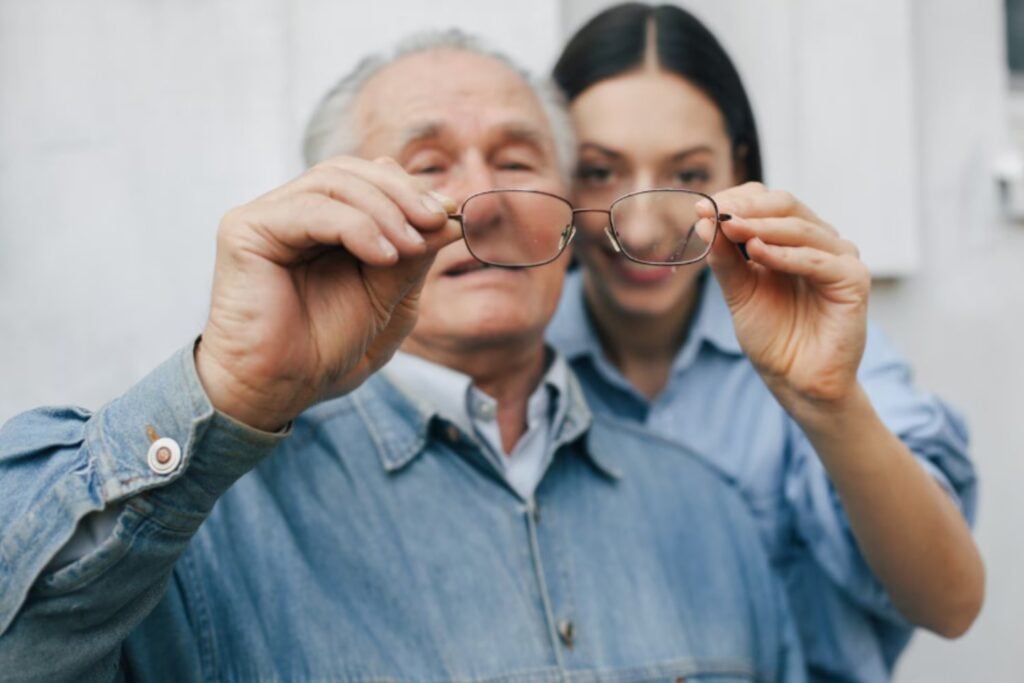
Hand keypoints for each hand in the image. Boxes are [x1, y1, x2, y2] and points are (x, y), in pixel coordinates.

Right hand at [196, 156, 460, 430]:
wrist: (281, 389)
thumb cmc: (325, 348)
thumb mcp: (387, 297)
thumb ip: (412, 256)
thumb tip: (450, 215)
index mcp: (322, 223)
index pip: (366, 179)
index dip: (410, 189)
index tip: (449, 213)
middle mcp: (291, 212)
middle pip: (351, 171)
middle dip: (402, 193)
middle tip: (437, 221)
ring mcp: (267, 217)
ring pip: (333, 181)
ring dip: (385, 209)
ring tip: (412, 245)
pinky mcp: (246, 229)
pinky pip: (311, 209)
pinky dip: (356, 226)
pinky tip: (383, 256)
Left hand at [697, 182, 870, 413]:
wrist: (796, 380)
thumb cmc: (773, 337)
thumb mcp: (739, 292)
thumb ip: (725, 259)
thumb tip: (704, 221)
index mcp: (791, 240)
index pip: (767, 202)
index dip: (736, 201)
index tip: (702, 209)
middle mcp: (818, 242)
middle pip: (785, 206)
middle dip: (747, 208)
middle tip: (716, 213)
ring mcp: (839, 258)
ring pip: (801, 228)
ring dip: (762, 226)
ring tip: (731, 228)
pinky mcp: (853, 280)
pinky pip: (819, 260)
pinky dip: (786, 254)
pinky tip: (757, 252)